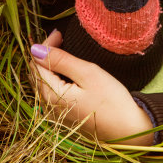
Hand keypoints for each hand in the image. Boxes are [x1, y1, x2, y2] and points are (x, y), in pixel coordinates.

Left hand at [30, 30, 153, 144]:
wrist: (127, 130)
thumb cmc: (111, 100)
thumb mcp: (87, 73)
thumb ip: (61, 60)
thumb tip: (36, 49)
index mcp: (51, 95)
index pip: (37, 64)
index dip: (46, 45)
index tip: (60, 33)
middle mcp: (47, 106)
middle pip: (37, 73)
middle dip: (46, 53)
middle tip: (62, 38)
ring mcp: (55, 113)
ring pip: (44, 82)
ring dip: (51, 64)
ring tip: (64, 49)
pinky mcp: (64, 115)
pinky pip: (52, 91)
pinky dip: (56, 76)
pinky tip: (67, 69)